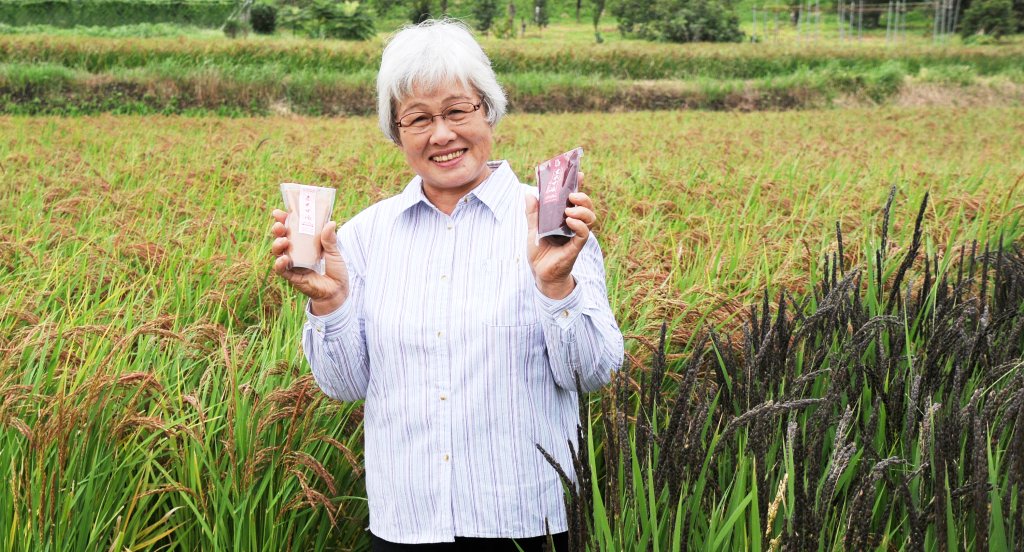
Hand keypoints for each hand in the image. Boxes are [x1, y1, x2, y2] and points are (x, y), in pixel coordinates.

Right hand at [271, 209, 349, 314]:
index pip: (292, 228)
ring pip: (278, 252)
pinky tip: (284, 259)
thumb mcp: (334, 252)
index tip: (279, 213)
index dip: (284, 220)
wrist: (337, 291)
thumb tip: (331, 223)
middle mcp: (296, 251)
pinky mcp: (292, 276)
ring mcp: (293, 263)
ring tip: (283, 241)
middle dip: (278, 230)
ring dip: (277, 245)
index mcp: (305, 242)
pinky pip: (281, 269)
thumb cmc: (335, 270)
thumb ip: (330, 239)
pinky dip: (280, 263)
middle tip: (279, 226)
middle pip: (281, 237)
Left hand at [526, 173, 596, 299]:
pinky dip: (579, 225)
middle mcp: (573, 224)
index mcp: (564, 218)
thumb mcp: (533, 229)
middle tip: (572, 196)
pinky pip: (584, 233)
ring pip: (590, 218)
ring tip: (569, 210)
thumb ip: (533, 213)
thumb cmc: (540, 252)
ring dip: (582, 210)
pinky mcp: (576, 246)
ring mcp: (576, 235)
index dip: (579, 185)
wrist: (540, 273)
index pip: (575, 199)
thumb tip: (529, 194)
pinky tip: (570, 222)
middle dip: (583, 197)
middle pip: (587, 206)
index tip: (580, 174)